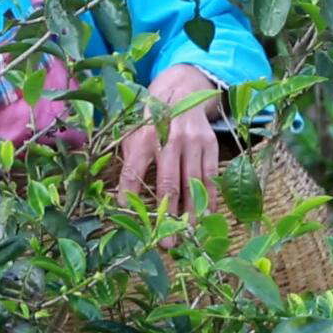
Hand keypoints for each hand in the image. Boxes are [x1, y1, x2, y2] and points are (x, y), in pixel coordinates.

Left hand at [117, 64, 220, 240]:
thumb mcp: (132, 131)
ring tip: (186, 236)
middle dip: (166, 215)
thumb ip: (129, 159)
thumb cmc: (151, 118)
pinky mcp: (211, 145)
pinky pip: (210, 178)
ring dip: (190, 213)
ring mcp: (193, 142)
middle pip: (168, 183)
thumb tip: (121, 195)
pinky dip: (209, 199)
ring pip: (193, 184)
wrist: (183, 90)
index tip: (127, 215)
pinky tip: (205, 217)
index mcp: (144, 134)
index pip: (133, 170)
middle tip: (165, 242)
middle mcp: (170, 138)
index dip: (129, 194)